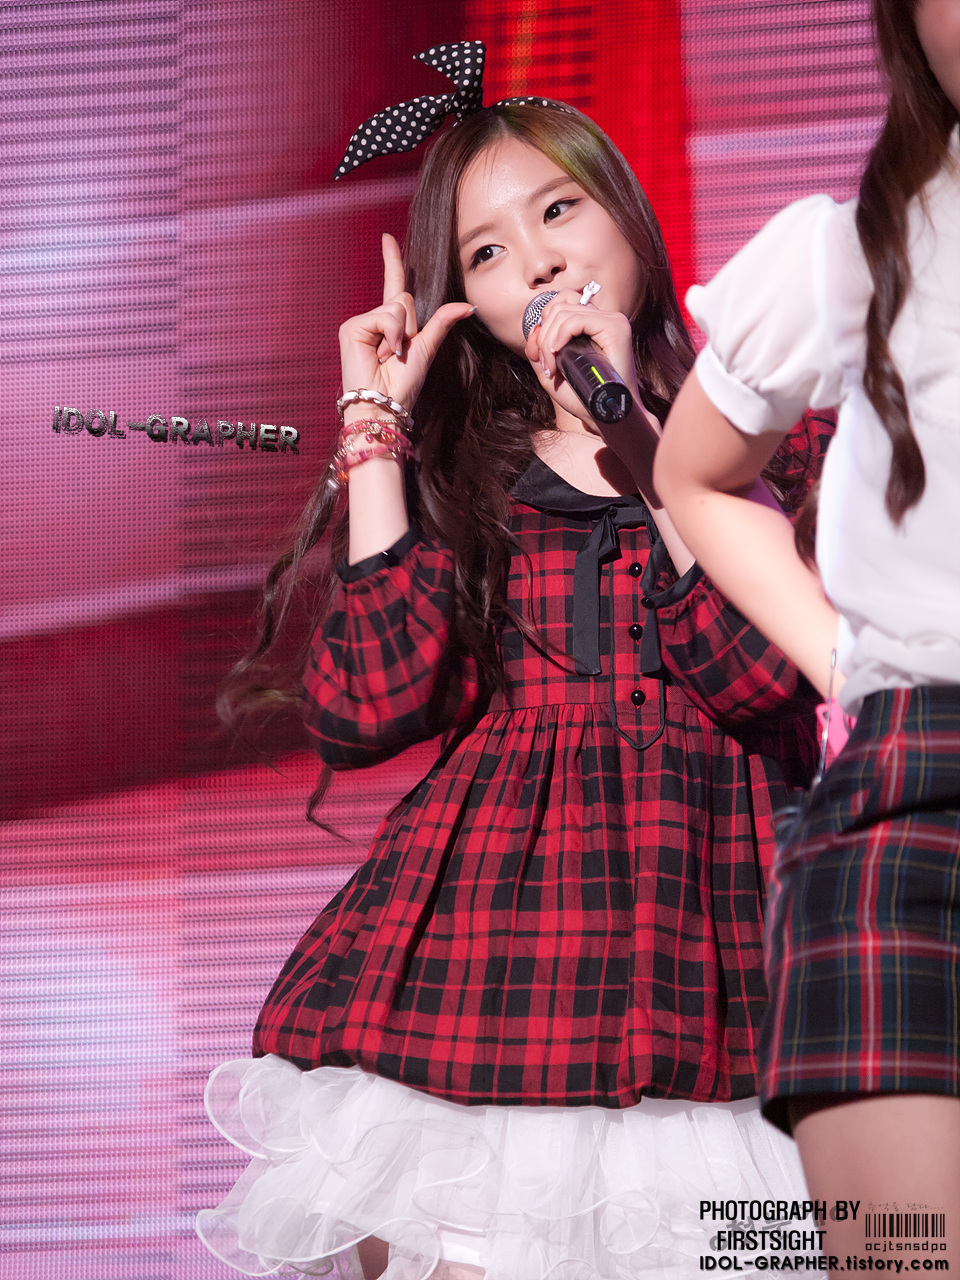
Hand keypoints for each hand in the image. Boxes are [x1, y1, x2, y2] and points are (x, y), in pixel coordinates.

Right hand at [338, 233, 474, 415]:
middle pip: (404, 298)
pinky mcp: (351, 327)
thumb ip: (442, 322)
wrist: (384, 404)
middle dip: (411, 326)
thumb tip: (468, 306)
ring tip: (391, 356)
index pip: (395, 286)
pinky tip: (384, 353)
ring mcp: (361, 323)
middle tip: (400, 353)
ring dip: (402, 333)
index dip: (392, 261)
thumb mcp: (427, 349)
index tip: (387, 238)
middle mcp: (375, 320)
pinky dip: (391, 334)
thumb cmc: (403, 386)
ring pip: (396, 306)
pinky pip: (384, 316)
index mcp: (392, 324)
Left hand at [522, 289, 646, 428]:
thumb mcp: (552, 374)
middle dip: (543, 337)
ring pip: (563, 313)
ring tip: (552, 368)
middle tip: (547, 366)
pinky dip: (559, 337)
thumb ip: (539, 353)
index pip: (563, 300)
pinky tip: (557, 355)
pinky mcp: (615, 328)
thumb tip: (534, 330)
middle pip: (559, 305)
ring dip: (548, 342)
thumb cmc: (583, 398)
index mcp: (593, 323)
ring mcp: (612, 320)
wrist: (605, 416)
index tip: (545, 354)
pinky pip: (575, 321)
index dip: (546, 322)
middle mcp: (605, 317)